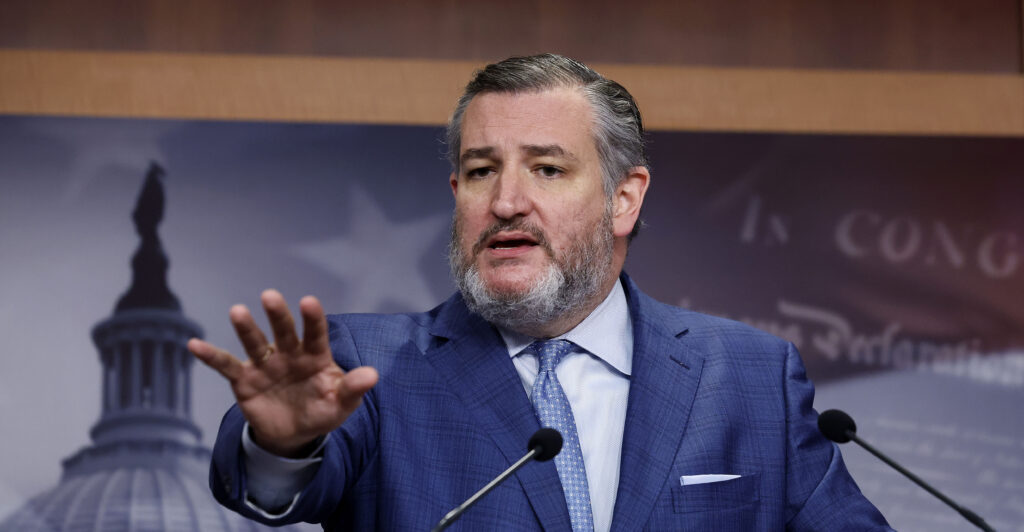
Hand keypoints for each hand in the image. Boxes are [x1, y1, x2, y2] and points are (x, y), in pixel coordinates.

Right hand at [188, 289, 377, 456]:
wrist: (294, 434)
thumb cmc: (322, 410)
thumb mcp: (341, 404)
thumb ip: (353, 389)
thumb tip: (373, 375)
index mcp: (315, 355)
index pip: (315, 333)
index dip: (313, 318)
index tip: (308, 302)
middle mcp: (289, 353)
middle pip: (284, 331)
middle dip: (278, 315)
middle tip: (270, 296)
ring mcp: (265, 364)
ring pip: (255, 342)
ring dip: (246, 328)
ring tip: (238, 311)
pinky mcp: (244, 380)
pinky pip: (225, 366)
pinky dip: (210, 355)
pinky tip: (194, 344)